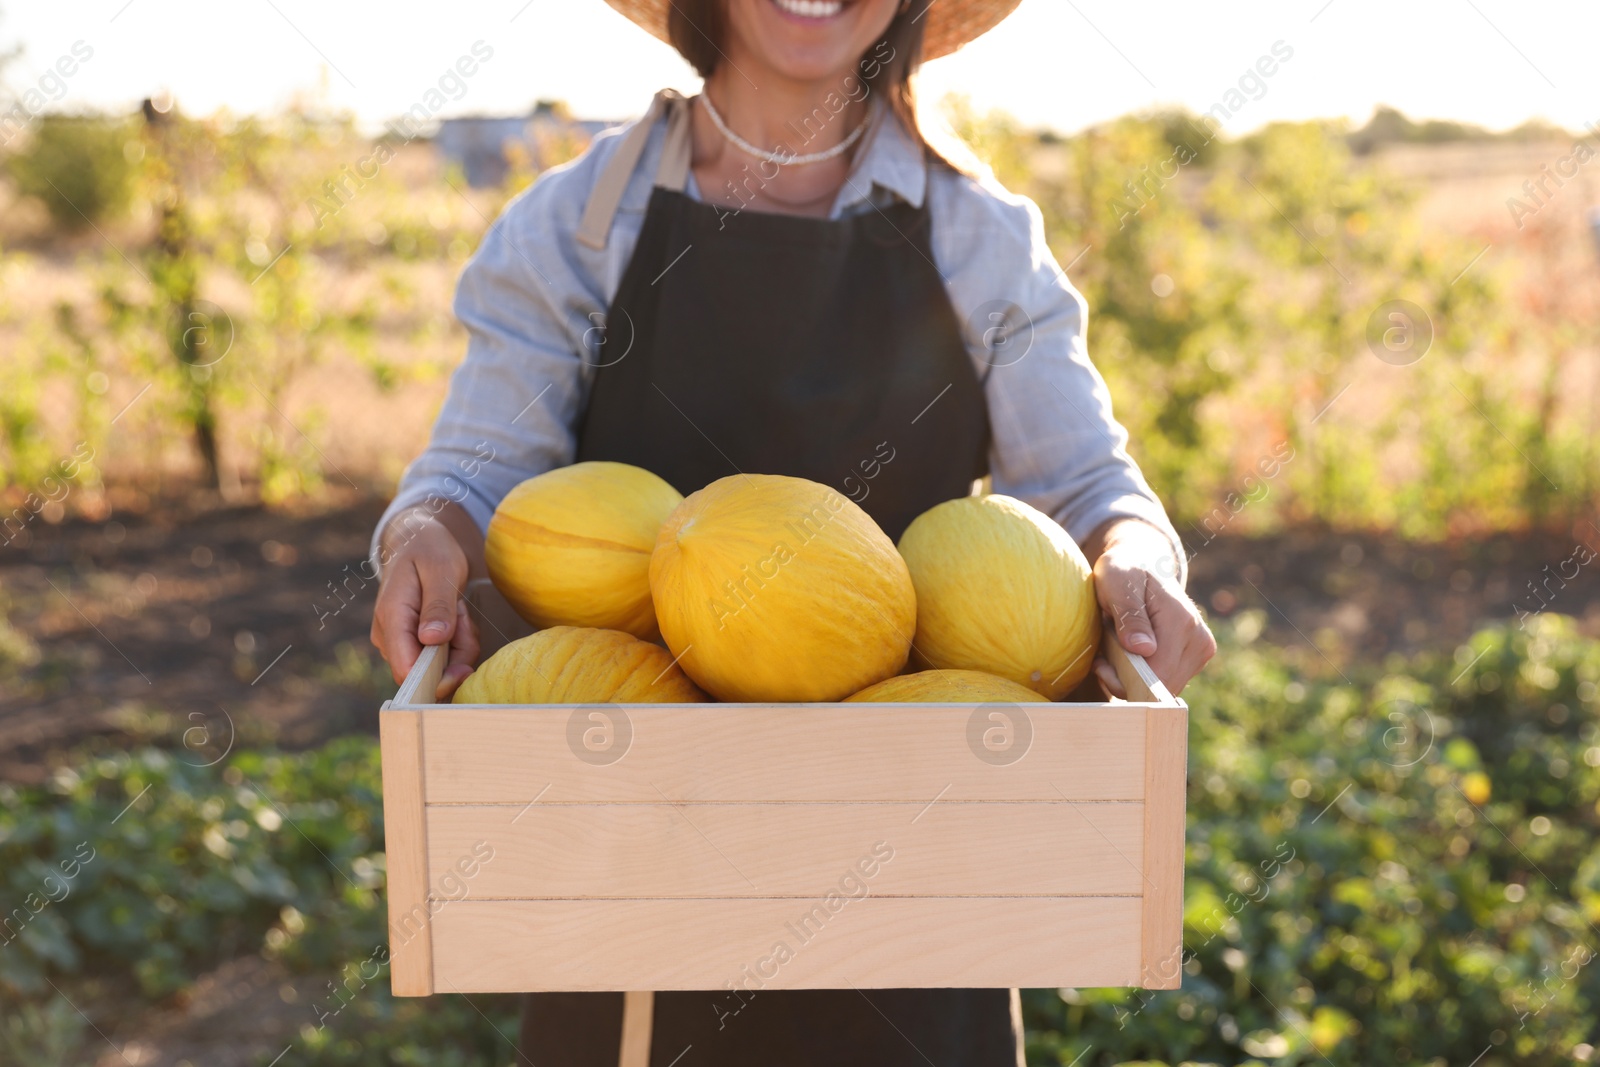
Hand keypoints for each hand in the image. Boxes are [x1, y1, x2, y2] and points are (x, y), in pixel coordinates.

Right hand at [370, 503, 480, 699]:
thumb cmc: (429, 551)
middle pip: (428, 672)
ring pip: (439, 665)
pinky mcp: (411, 644)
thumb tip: (432, 639)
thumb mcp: (441, 570)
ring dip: (460, 643)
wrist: (418, 542)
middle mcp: (388, 636)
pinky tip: (455, 615)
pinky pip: (442, 656)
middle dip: (457, 652)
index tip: (466, 666)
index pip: (405, 670)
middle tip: (462, 615)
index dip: (437, 678)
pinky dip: (457, 640)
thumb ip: (438, 606)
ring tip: (457, 608)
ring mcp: (398, 642)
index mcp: (391, 617)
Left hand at [1086, 520, 1213, 696]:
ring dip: (1133, 679)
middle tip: (1102, 660)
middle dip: (1126, 681)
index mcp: (1182, 622)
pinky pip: (1167, 682)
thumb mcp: (1117, 584)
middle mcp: (1199, 640)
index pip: (1157, 674)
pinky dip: (1144, 676)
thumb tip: (1143, 649)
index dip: (1124, 678)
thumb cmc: (1125, 570)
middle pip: (1161, 686)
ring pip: (1163, 688)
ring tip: (1114, 653)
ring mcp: (1201, 651)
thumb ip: (1129, 615)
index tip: (1100, 664)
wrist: (1145, 564)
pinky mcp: (1196, 658)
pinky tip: (1129, 657)